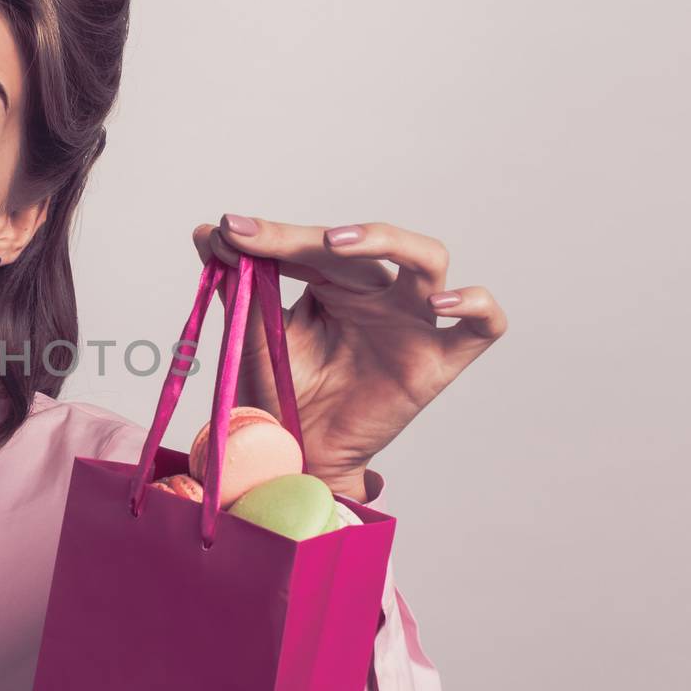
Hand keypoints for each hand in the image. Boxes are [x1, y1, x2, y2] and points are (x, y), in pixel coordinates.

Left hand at [192, 215, 507, 500]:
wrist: (294, 459)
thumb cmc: (279, 398)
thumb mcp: (251, 338)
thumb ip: (238, 286)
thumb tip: (206, 230)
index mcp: (334, 286)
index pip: (312, 245)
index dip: (273, 235)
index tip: (228, 230)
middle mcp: (378, 296)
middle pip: (362, 245)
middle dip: (305, 238)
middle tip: (257, 238)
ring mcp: (412, 324)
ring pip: (428, 259)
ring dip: (387, 240)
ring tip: (337, 243)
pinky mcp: (439, 363)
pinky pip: (483, 325)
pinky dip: (475, 305)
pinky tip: (440, 304)